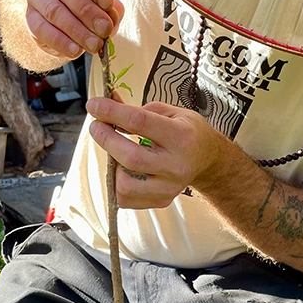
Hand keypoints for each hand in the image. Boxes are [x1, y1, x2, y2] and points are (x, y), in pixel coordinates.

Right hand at [24, 0, 124, 59]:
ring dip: (77, 30)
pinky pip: (43, 29)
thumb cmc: (90, 7)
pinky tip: (76, 50)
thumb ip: (111, 9)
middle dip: (88, 12)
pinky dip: (61, 41)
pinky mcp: (30, 15)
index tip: (108, 4)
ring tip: (94, 44)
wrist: (66, 25)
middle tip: (104, 29)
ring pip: (54, 10)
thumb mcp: (105, 5)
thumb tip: (109, 19)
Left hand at [85, 98, 225, 208]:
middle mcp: (176, 164)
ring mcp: (169, 186)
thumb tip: (106, 103)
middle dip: (105, 138)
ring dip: (112, 165)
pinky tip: (124, 169)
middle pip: (130, 157)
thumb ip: (137, 108)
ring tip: (116, 152)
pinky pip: (127, 198)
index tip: (94, 105)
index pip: (139, 122)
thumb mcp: (171, 112)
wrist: (208, 159)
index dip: (111, 112)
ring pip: (125, 184)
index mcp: (181, 136)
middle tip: (97, 126)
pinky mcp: (162, 199)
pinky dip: (117, 183)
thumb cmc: (188, 132)